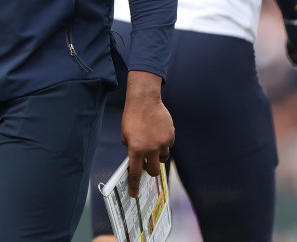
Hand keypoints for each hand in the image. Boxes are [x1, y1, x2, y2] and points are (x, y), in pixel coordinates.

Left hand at [121, 71, 173, 198]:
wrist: (144, 101)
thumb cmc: (132, 117)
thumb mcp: (125, 134)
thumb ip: (131, 148)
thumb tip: (136, 158)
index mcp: (136, 149)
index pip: (135, 173)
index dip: (134, 186)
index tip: (134, 194)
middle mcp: (150, 149)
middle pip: (153, 171)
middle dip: (150, 170)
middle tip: (147, 164)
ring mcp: (162, 143)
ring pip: (162, 158)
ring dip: (157, 155)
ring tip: (152, 142)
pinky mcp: (171, 137)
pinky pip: (168, 146)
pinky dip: (164, 143)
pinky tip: (158, 133)